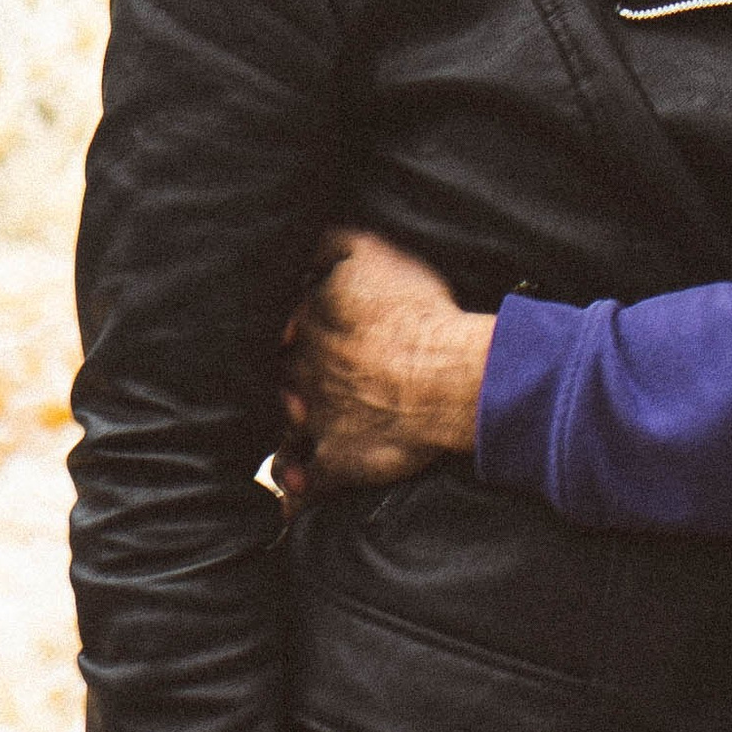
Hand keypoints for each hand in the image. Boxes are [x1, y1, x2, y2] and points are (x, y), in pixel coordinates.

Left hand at [277, 230, 494, 501]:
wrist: (450, 379)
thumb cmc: (418, 313)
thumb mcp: (371, 253)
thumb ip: (331, 243)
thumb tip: (306, 244)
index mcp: (308, 321)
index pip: (283, 322)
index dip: (292, 326)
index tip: (300, 329)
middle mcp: (304, 370)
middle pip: (282, 371)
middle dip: (289, 373)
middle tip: (305, 372)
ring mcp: (316, 419)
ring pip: (284, 424)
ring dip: (287, 424)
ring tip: (296, 421)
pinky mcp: (336, 460)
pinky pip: (303, 483)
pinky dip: (295, 487)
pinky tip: (291, 488)